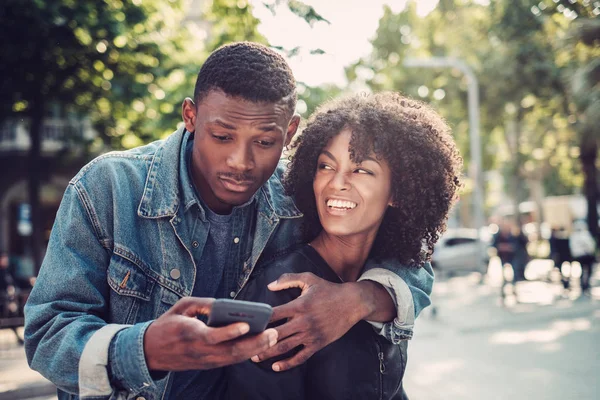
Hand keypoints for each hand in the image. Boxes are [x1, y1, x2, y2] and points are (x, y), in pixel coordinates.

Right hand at [144, 297, 277, 371]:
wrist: (151, 352)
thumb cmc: (168, 324)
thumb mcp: (182, 307)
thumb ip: (203, 303)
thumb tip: (224, 304)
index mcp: (189, 333)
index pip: (212, 336)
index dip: (230, 332)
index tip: (246, 324)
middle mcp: (199, 350)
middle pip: (230, 351)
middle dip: (254, 343)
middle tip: (272, 333)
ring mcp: (204, 361)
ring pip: (233, 358)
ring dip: (255, 350)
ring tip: (272, 338)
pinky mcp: (208, 365)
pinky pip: (230, 361)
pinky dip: (247, 354)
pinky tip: (261, 345)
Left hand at [251, 272, 366, 371]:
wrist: (353, 302)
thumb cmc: (329, 290)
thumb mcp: (309, 279)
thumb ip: (288, 280)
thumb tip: (269, 285)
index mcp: (299, 305)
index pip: (273, 314)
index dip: (259, 319)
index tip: (246, 323)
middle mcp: (303, 321)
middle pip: (275, 334)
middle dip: (258, 340)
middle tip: (243, 344)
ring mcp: (311, 334)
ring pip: (285, 347)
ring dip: (268, 353)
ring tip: (254, 357)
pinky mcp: (318, 343)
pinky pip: (301, 357)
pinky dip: (288, 363)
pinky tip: (276, 366)